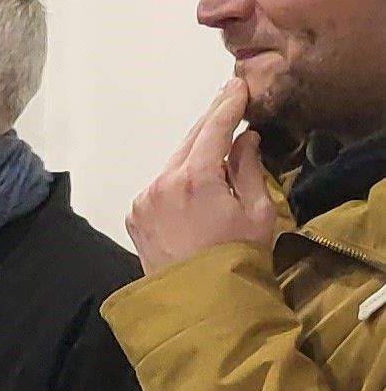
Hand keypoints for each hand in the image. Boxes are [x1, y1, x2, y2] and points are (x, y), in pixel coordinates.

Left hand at [129, 79, 282, 273]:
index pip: (213, 130)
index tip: (237, 86)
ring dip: (195, 152)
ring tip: (218, 141)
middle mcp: (162, 183)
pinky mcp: (134, 215)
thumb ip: (249, 169)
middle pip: (189, 142)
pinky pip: (160, 186)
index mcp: (195, 179)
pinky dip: (178, 177)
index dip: (227, 106)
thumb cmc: (238, 258)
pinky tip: (195, 180)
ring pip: (173, 163)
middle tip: (229, 99)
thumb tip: (245, 139)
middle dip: (210, 121)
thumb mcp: (257, 212)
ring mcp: (143, 200)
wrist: (199, 304)